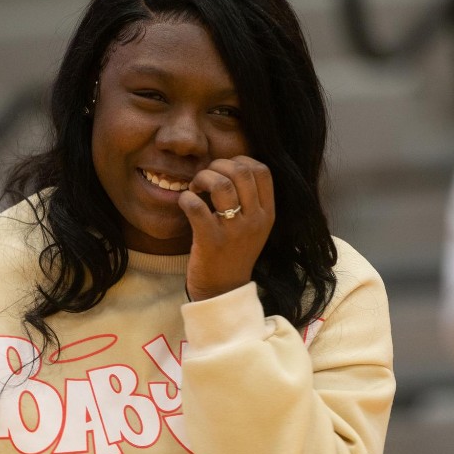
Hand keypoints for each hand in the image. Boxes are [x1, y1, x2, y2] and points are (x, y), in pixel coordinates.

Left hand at [179, 155, 274, 301]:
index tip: (225, 170)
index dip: (240, 161)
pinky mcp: (211, 241)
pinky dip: (186, 198)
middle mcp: (254, 220)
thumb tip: (227, 167)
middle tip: (205, 178)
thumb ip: (249, 200)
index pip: (262, 171)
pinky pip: (196, 205)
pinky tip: (186, 203)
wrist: (223, 291)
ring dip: (202, 178)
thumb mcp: (253, 227)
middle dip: (218, 166)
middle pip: (241, 172)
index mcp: (267, 214)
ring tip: (196, 188)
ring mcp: (234, 231)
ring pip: (221, 184)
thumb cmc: (233, 253)